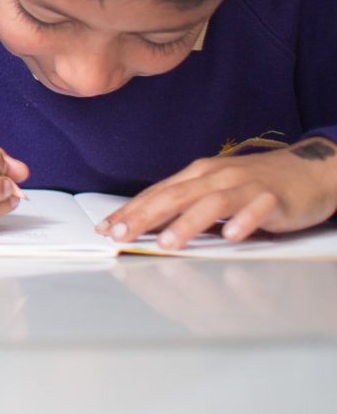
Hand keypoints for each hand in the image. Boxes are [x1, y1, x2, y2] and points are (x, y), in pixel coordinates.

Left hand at [96, 138, 336, 249]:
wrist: (308, 170)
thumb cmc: (254, 184)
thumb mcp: (213, 191)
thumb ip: (184, 205)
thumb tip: (146, 226)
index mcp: (196, 175)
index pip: (156, 193)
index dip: (129, 210)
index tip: (105, 228)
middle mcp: (216, 176)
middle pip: (175, 196)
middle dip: (144, 217)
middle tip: (122, 235)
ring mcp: (245, 185)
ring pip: (212, 202)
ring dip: (187, 223)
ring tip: (167, 243)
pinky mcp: (274, 197)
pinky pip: (256, 208)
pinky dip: (243, 221)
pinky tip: (231, 236)